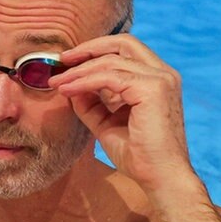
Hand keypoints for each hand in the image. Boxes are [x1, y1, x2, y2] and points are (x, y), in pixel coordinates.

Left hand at [47, 34, 195, 194]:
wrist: (160, 178)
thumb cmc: (138, 155)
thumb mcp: (107, 123)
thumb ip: (91, 103)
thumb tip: (69, 86)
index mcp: (157, 79)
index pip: (125, 50)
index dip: (95, 51)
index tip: (68, 62)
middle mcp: (163, 74)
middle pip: (122, 43)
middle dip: (88, 48)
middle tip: (61, 59)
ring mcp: (161, 79)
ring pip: (111, 61)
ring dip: (79, 70)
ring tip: (57, 82)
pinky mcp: (152, 89)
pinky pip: (110, 77)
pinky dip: (84, 81)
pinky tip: (67, 90)